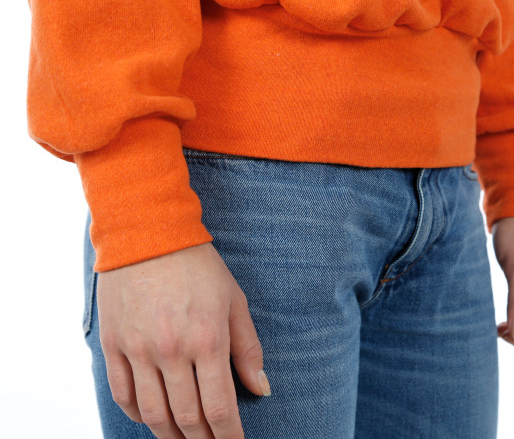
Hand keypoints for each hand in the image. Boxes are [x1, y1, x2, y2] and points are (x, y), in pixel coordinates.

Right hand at [96, 242, 270, 438]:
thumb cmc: (199, 265)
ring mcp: (139, 349)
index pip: (220, 408)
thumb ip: (248, 347)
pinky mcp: (113, 343)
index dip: (229, 436)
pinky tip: (150, 417)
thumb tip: (263, 389)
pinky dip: (137, 414)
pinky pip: (122, 394)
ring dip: (170, 435)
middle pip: (187, 418)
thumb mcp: (234, 299)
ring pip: (153, 414)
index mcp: (208, 339)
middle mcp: (173, 350)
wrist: (149, 233)